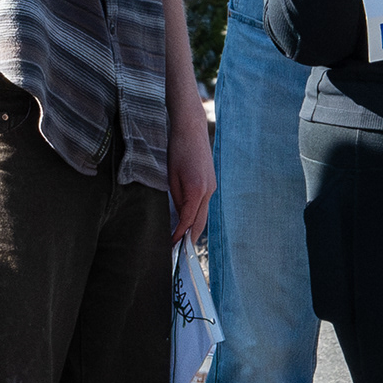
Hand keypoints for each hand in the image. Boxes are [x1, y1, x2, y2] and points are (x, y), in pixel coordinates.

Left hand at [168, 98, 213, 244]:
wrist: (191, 128)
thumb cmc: (177, 149)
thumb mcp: (171, 176)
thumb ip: (177, 198)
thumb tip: (180, 216)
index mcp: (196, 190)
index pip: (187, 222)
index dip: (179, 236)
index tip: (171, 247)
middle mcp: (208, 191)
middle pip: (200, 223)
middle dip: (190, 240)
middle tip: (179, 254)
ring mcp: (212, 187)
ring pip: (203, 215)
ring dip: (194, 230)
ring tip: (183, 243)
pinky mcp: (211, 182)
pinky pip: (204, 205)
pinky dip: (197, 216)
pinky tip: (189, 222)